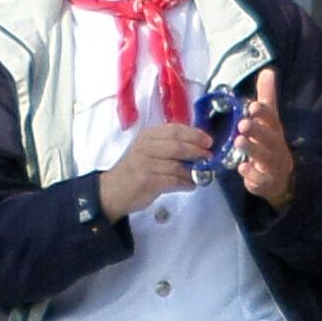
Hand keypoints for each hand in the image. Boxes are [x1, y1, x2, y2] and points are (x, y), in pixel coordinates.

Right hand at [97, 116, 211, 221]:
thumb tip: (198, 146)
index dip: (195, 135)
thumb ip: (168, 145)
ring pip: (177, 165)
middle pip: (178, 146)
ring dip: (193, 171)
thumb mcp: (148, 150)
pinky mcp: (147, 181)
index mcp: (148, 136)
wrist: (113, 190)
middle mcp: (146, 147)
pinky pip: (173, 181)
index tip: (209, 141)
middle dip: (197, 151)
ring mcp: (145, 164)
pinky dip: (185, 183)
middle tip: (208, 157)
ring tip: (200, 175)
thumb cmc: (135, 169)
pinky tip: (190, 185)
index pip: (175, 130)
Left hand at [227, 73, 296, 207]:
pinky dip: (252, 175)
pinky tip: (241, 168)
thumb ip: (267, 98)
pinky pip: (261, 180)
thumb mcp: (269, 121)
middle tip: (242, 123)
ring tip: (238, 142)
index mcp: (275, 131)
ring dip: (252, 149)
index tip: (253, 106)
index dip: (264, 113)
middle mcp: (276, 147)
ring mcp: (272, 166)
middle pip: (270, 138)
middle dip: (257, 130)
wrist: (280, 179)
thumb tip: (267, 71)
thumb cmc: (269, 144)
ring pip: (264, 157)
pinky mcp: (266, 182)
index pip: (272, 119)